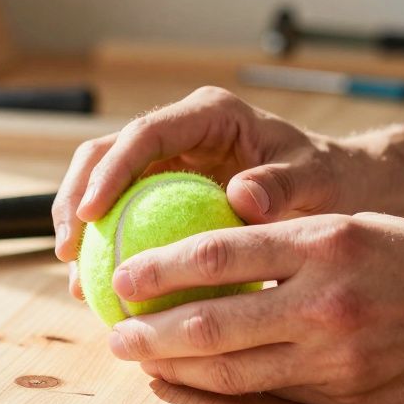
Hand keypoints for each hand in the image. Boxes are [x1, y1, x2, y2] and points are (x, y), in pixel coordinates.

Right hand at [53, 87, 355, 293]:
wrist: (335, 191)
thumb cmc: (327, 181)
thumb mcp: (315, 181)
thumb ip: (282, 185)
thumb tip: (243, 194)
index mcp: (209, 115)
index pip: (145, 133)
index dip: (110, 170)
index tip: (90, 213)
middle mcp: (180, 131)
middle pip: (106, 152)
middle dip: (76, 196)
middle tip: (69, 248)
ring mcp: (167, 161)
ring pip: (102, 182)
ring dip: (79, 224)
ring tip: (73, 274)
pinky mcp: (163, 191)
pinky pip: (121, 214)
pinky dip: (105, 247)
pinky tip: (95, 288)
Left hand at [105, 212, 403, 403]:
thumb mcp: (370, 227)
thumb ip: (300, 244)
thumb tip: (230, 260)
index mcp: (327, 239)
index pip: (220, 253)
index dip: (162, 268)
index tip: (125, 274)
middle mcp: (325, 296)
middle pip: (213, 321)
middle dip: (153, 331)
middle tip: (115, 333)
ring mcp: (337, 352)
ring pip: (235, 367)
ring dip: (180, 369)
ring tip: (144, 364)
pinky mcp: (350, 392)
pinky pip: (275, 390)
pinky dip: (231, 388)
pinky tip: (203, 383)